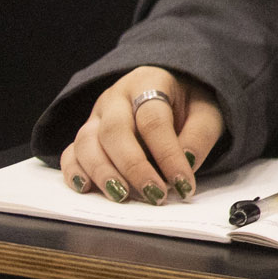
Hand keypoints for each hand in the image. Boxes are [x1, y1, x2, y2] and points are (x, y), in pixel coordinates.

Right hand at [60, 66, 220, 204]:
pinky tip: (86, 189)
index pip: (153, 120)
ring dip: (103, 173)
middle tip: (154, 194)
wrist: (170, 90)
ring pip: (86, 143)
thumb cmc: (189, 103)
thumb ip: (199, 136)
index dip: (168, 154)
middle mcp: (115, 97)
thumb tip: (186, 164)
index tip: (182, 183)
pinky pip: (71, 153)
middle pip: (114, 131)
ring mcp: (95, 116)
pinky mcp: (84, 136)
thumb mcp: (207, 112)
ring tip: (123, 196)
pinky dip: (74, 172)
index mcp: (149, 81)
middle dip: (133, 167)